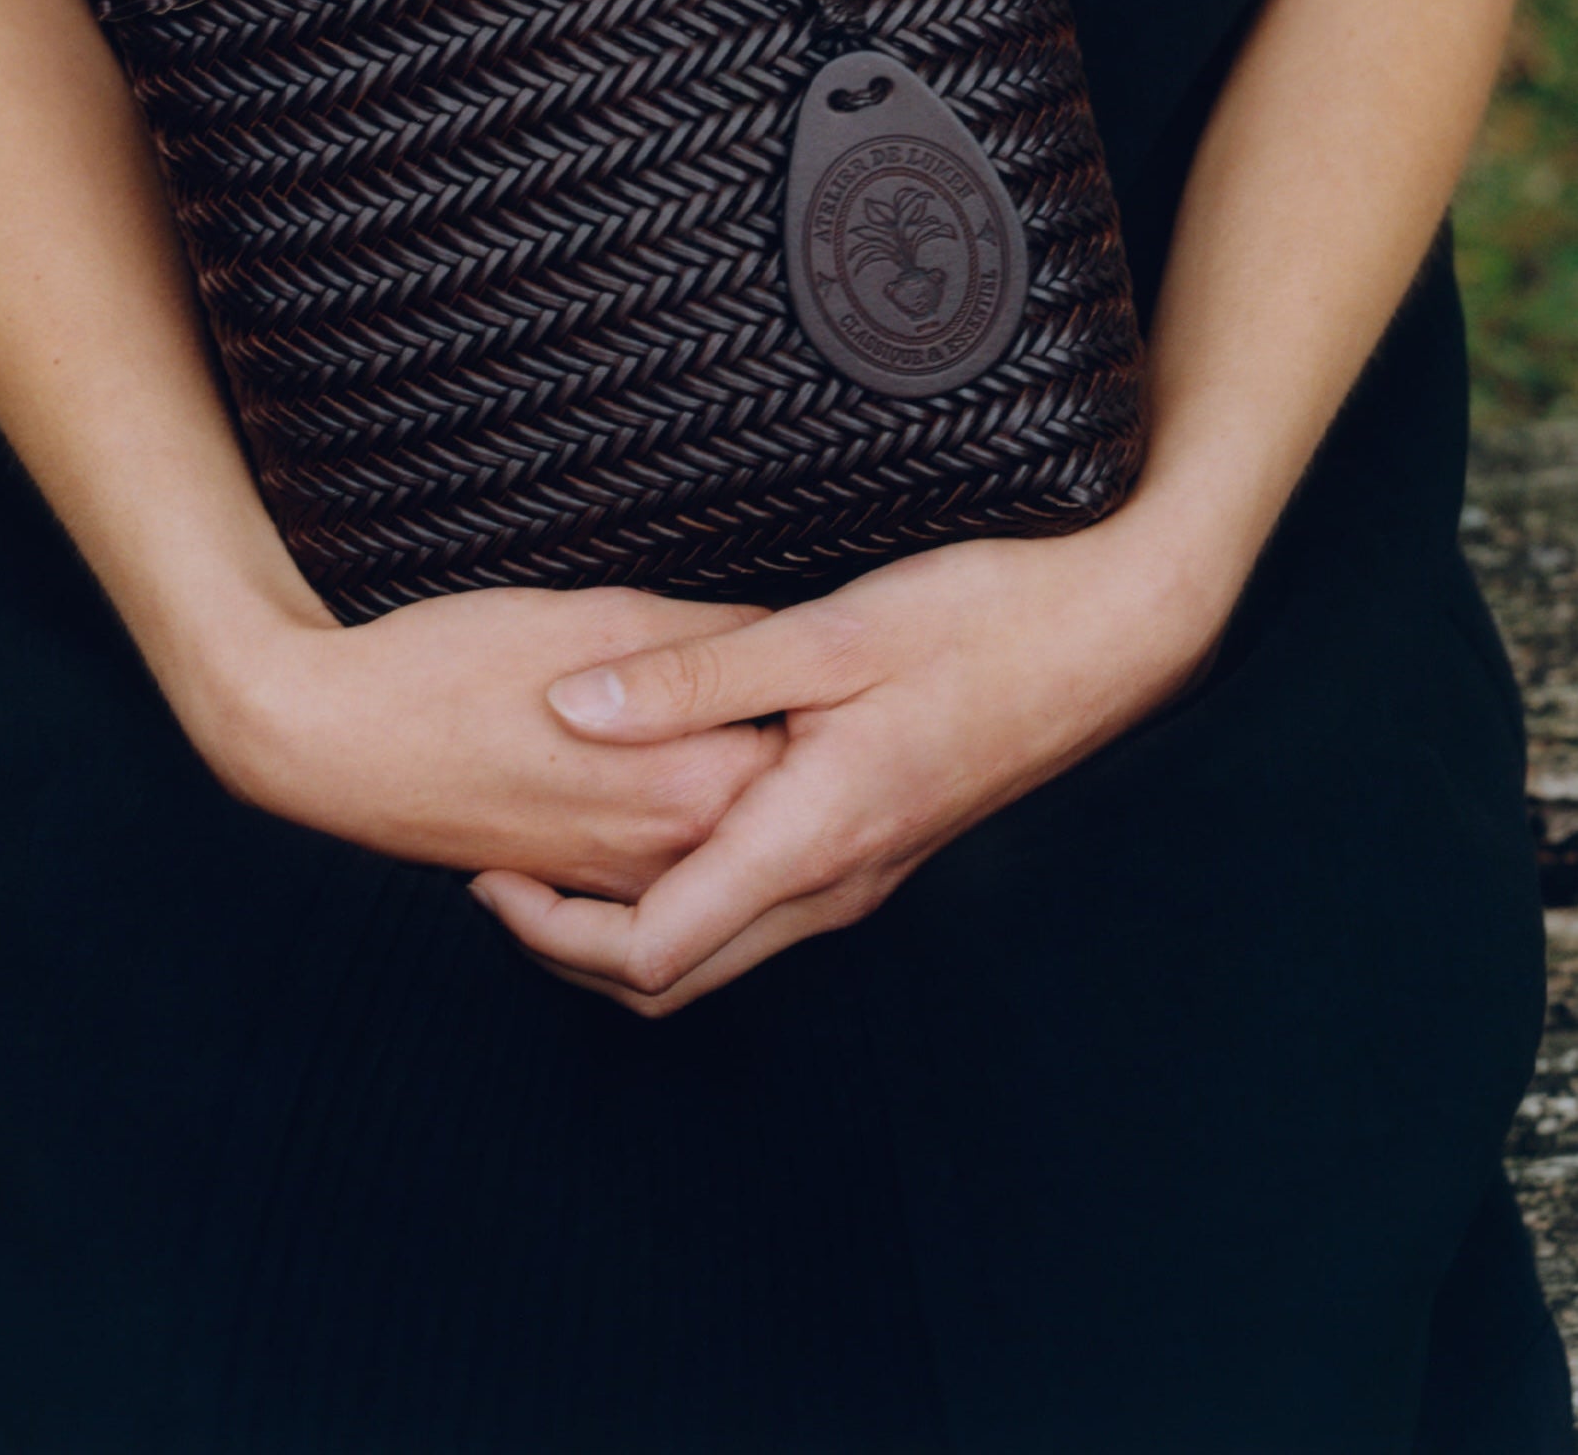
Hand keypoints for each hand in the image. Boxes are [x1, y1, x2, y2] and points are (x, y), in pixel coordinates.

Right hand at [187, 584, 784, 899]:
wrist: (335, 743)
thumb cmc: (458, 663)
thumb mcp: (600, 614)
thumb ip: (709, 635)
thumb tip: (790, 628)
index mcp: (698, 780)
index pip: (816, 742)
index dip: (826, 689)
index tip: (830, 647)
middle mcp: (673, 851)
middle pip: (783, 797)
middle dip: (798, 738)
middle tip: (800, 670)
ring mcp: (624, 879)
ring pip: (727, 840)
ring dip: (745, 785)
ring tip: (741, 710)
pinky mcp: (579, 884)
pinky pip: (666, 867)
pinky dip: (687, 824)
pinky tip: (672, 757)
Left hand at [469, 501, 1242, 1011]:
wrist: (1113, 632)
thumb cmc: (983, 618)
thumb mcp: (830, 633)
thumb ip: (695, 679)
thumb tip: (572, 708)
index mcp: (810, 838)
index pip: (648, 952)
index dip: (546, 927)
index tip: (482, 863)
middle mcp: (835, 884)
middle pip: (671, 977)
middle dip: (564, 945)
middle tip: (490, 871)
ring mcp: (863, 874)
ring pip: (717, 949)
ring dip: (623, 919)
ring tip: (551, 846)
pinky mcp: (879, 844)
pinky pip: (760, 907)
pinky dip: (685, 887)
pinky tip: (652, 816)